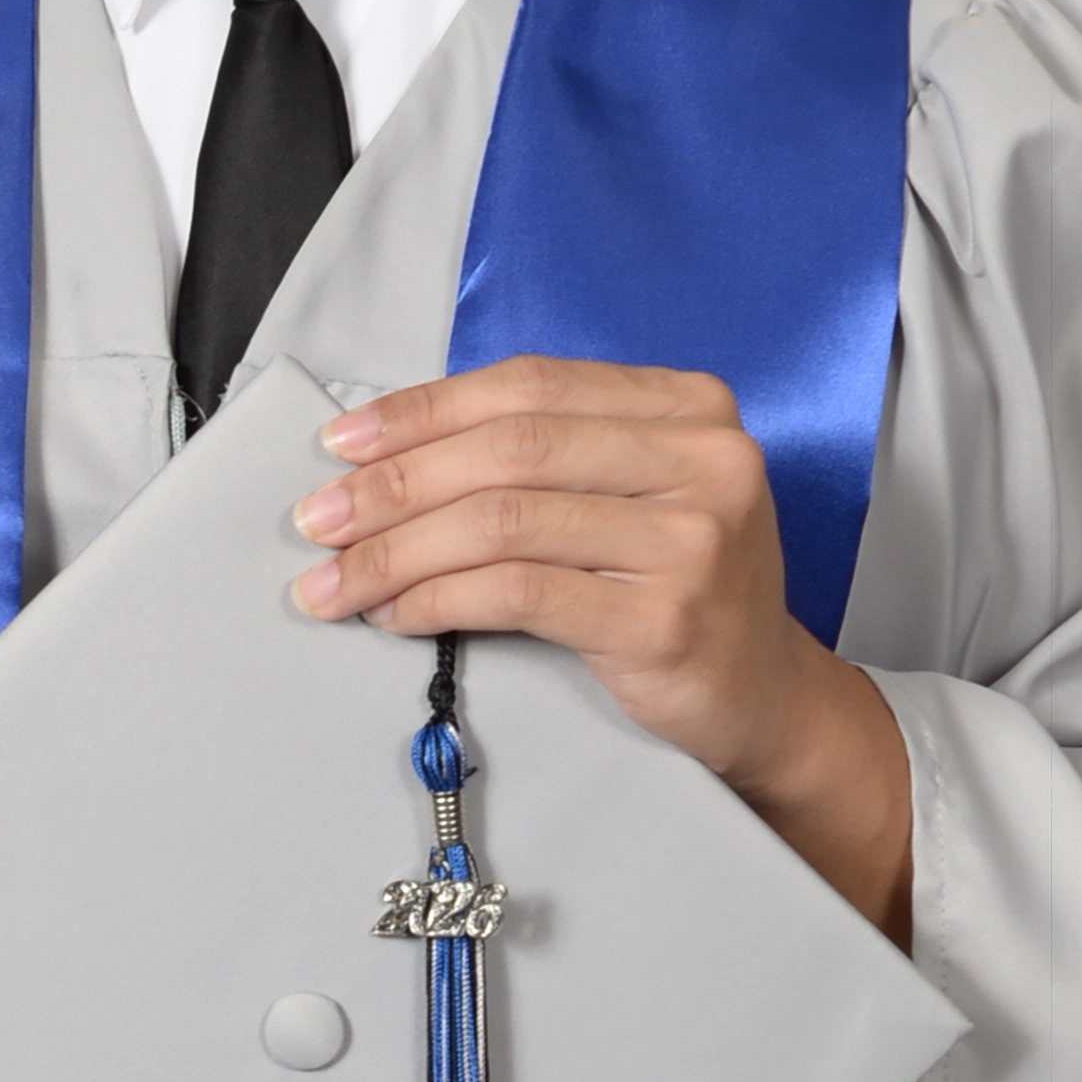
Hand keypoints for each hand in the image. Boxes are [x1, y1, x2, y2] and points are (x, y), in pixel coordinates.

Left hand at [290, 357, 913, 945]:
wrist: (762, 696)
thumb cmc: (676, 583)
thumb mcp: (631, 491)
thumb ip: (545, 454)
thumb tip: (388, 452)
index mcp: (688, 404)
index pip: (529, 385)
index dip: (424, 409)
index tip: (343, 442)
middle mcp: (702, 458)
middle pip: (509, 450)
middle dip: (395, 483)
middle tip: (319, 517)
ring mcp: (692, 538)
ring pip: (503, 521)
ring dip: (398, 550)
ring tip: (336, 579)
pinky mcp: (665, 617)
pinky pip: (518, 592)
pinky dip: (439, 599)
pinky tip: (396, 612)